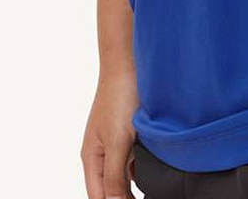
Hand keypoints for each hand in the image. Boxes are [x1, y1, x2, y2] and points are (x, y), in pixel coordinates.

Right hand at [81, 67, 139, 198]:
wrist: (130, 62)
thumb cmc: (119, 97)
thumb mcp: (117, 141)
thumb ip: (114, 175)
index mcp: (92, 158)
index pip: (98, 197)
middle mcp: (102, 153)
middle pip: (111, 189)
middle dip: (124, 197)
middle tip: (147, 196)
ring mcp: (117, 142)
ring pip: (125, 175)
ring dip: (134, 186)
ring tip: (152, 190)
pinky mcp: (131, 133)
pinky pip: (135, 159)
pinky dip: (143, 168)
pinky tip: (155, 170)